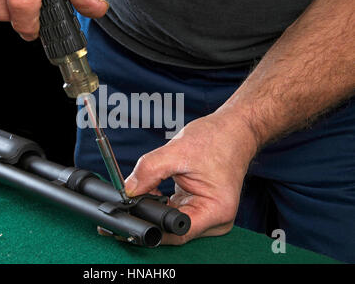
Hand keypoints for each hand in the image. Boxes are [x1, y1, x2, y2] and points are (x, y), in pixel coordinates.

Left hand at [124, 111, 258, 244]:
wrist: (233, 130)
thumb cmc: (218, 139)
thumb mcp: (179, 151)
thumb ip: (150, 170)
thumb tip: (129, 190)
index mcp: (216, 210)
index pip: (177, 231)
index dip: (152, 224)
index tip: (133, 212)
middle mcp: (214, 219)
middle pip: (172, 230)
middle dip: (150, 215)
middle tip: (132, 199)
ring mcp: (205, 214)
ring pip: (169, 220)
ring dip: (154, 208)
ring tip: (146, 187)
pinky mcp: (197, 206)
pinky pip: (172, 210)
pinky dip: (160, 202)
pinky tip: (153, 188)